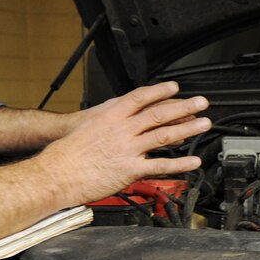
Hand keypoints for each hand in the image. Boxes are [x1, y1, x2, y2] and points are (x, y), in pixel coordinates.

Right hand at [39, 81, 209, 202]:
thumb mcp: (89, 124)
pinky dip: (180, 164)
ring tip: (204, 124)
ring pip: (164, 135)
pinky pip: (160, 165)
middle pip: (159, 113)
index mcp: (111, 115)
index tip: (175, 88)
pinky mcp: (130, 170)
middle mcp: (122, 129)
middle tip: (201, 102)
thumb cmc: (68, 151)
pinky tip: (193, 162)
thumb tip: (126, 114)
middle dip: (183, 106)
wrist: (56, 172)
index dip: (160, 91)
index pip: (141, 97)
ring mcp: (127, 149)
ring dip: (187, 129)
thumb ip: (111, 118)